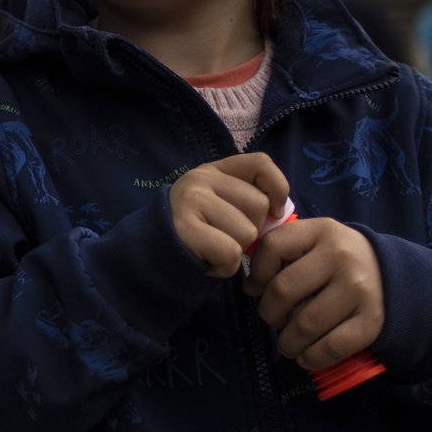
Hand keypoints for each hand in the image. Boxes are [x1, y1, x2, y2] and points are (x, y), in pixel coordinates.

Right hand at [169, 153, 289, 278]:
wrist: (151, 253)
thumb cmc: (196, 232)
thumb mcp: (217, 204)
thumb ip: (246, 200)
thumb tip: (280, 213)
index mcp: (213, 170)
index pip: (261, 163)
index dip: (277, 188)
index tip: (273, 212)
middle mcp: (201, 179)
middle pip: (260, 205)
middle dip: (252, 230)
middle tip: (226, 237)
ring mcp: (192, 201)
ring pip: (248, 233)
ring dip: (237, 252)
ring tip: (213, 249)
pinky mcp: (186, 230)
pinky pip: (231, 253)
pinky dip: (225, 267)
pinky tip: (208, 262)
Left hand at [244, 217, 383, 368]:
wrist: (392, 274)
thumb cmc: (338, 259)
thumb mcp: (313, 242)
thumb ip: (280, 254)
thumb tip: (250, 288)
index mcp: (321, 231)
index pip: (272, 246)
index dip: (256, 273)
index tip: (257, 288)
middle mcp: (341, 257)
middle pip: (284, 290)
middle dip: (269, 312)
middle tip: (274, 320)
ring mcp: (359, 289)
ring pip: (305, 324)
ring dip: (287, 342)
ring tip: (287, 343)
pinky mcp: (372, 320)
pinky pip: (332, 347)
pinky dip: (311, 358)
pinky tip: (305, 357)